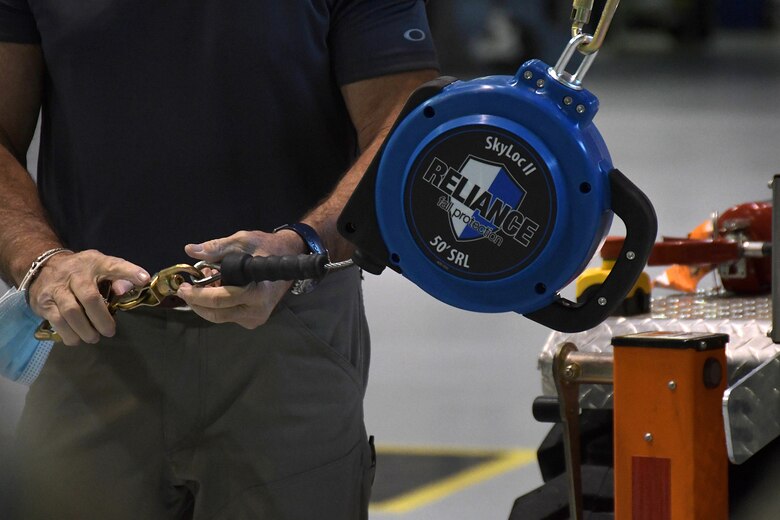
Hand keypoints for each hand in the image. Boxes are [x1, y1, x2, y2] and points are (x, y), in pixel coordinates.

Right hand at [27, 250, 150, 345]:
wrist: (44, 268)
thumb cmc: (82, 272)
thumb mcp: (101, 268)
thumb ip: (120, 277)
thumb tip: (130, 287)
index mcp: (95, 263)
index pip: (114, 265)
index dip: (130, 272)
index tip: (144, 279)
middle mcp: (75, 273)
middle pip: (90, 297)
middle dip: (102, 318)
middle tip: (109, 332)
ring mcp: (57, 288)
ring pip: (71, 311)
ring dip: (85, 330)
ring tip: (94, 338)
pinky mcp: (44, 302)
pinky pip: (56, 321)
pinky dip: (68, 334)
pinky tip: (76, 339)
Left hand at [177, 230, 305, 328]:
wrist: (288, 258)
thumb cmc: (266, 247)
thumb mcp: (242, 241)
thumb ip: (217, 248)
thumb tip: (191, 250)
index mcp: (258, 292)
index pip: (220, 300)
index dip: (197, 295)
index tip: (183, 287)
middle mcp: (257, 310)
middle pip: (217, 313)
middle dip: (197, 302)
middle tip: (184, 289)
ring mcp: (256, 318)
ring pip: (221, 316)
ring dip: (206, 304)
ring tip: (203, 285)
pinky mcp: (254, 320)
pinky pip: (228, 316)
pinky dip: (217, 305)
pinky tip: (216, 290)